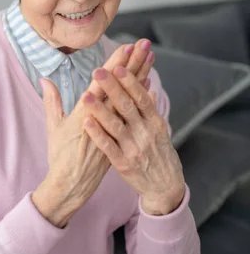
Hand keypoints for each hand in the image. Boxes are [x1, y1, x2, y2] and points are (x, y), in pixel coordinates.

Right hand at [32, 39, 154, 226]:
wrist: (71, 185)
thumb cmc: (60, 156)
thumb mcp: (53, 127)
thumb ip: (52, 102)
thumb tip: (45, 80)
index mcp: (84, 113)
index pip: (103, 82)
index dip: (116, 64)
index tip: (128, 47)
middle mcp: (102, 118)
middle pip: (121, 86)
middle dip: (133, 64)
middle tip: (145, 45)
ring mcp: (113, 128)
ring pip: (130, 98)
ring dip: (140, 77)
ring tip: (150, 58)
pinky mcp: (121, 136)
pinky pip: (133, 115)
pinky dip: (141, 101)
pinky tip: (149, 86)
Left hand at [82, 66, 184, 214]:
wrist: (167, 188)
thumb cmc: (161, 155)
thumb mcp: (161, 131)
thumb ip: (150, 110)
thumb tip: (146, 87)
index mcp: (154, 123)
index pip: (142, 97)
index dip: (130, 82)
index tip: (119, 65)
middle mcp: (145, 133)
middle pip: (128, 107)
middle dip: (113, 88)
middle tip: (99, 71)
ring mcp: (134, 149)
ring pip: (116, 126)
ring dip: (100, 110)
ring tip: (86, 95)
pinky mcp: (124, 164)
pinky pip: (109, 147)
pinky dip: (98, 134)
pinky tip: (86, 122)